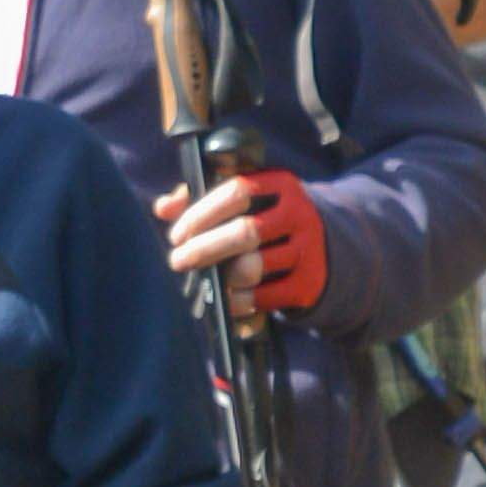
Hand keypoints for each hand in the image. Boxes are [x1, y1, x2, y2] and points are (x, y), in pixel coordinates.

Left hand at [156, 160, 326, 314]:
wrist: (321, 250)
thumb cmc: (265, 220)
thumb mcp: (243, 203)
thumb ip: (201, 200)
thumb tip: (164, 207)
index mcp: (281, 184)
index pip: (236, 191)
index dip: (201, 213)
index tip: (178, 234)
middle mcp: (299, 213)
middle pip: (245, 231)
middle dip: (204, 249)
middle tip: (178, 260)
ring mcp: (307, 249)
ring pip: (253, 267)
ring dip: (221, 277)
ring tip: (207, 279)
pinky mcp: (308, 283)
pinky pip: (264, 296)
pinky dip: (238, 301)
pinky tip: (226, 299)